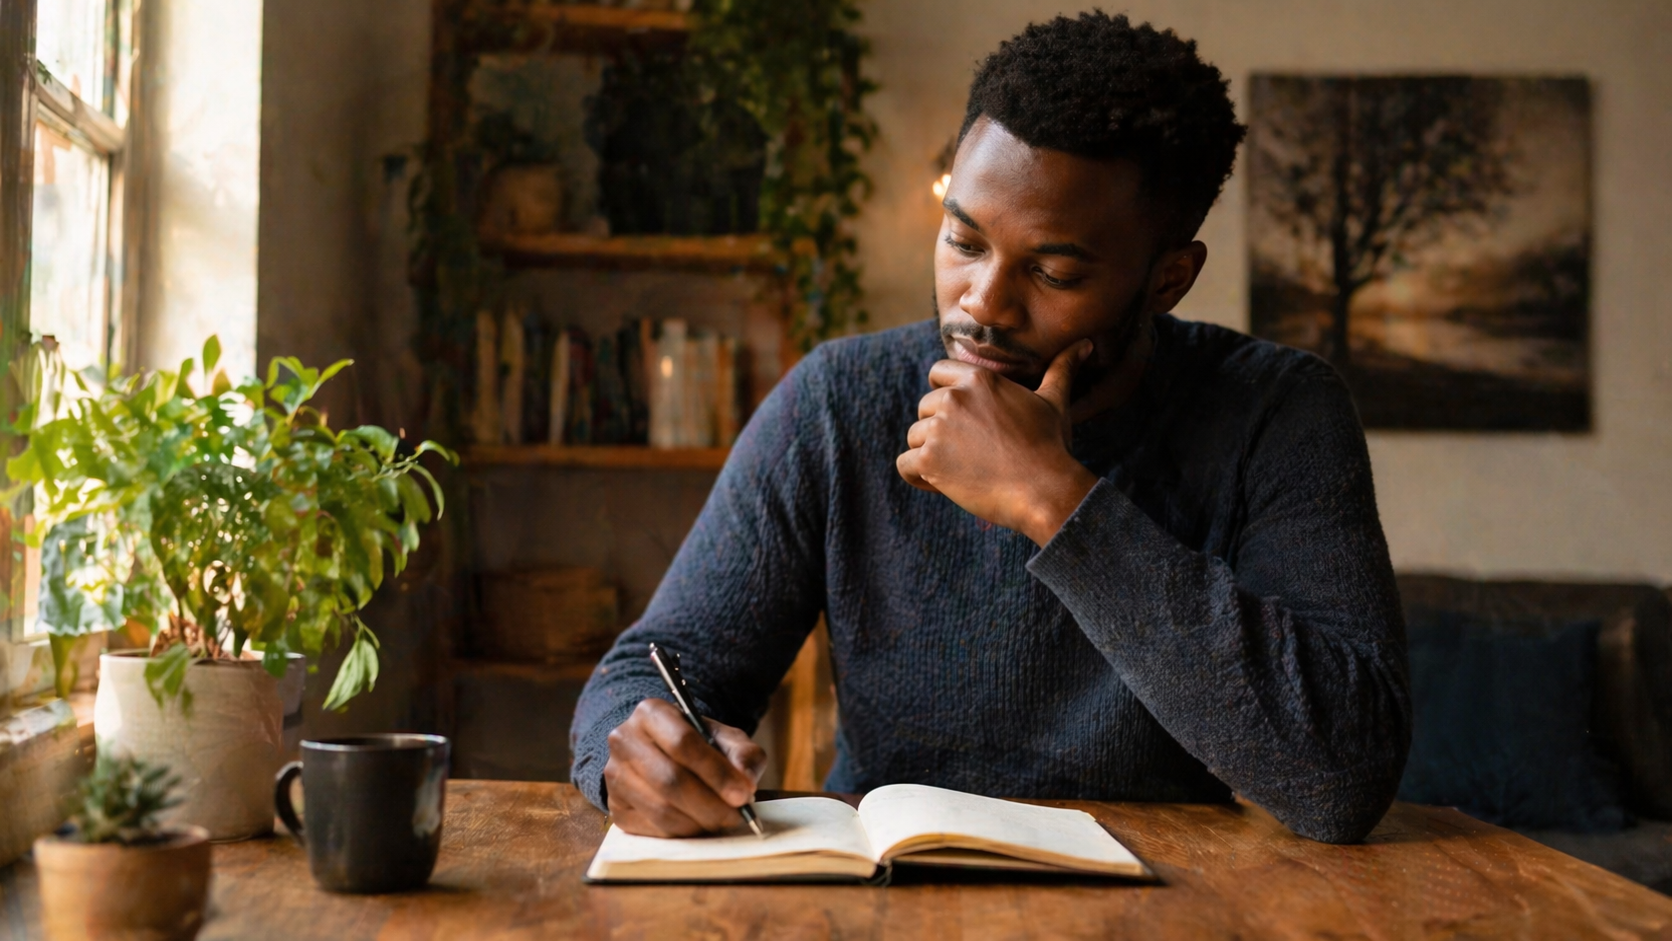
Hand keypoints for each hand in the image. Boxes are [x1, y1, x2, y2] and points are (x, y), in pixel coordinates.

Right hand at [604, 697, 766, 836]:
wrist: (661, 756)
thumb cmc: (698, 745)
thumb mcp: (725, 739)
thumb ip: (743, 754)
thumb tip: (745, 782)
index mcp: (651, 712)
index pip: (683, 743)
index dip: (716, 772)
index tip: (743, 793)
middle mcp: (624, 740)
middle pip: (670, 780)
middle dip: (710, 804)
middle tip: (737, 816)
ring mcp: (614, 776)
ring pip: (661, 809)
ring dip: (699, 822)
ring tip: (722, 820)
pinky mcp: (615, 809)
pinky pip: (652, 829)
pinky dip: (683, 833)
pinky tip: (699, 825)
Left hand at [897, 340, 1099, 546]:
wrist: (1045, 490)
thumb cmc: (1051, 446)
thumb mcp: (1055, 401)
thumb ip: (1062, 369)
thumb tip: (1085, 344)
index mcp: (978, 379)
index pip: (937, 373)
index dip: (944, 395)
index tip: (962, 419)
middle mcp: (953, 398)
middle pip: (924, 408)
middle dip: (939, 430)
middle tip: (970, 453)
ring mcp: (937, 429)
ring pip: (915, 438)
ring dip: (931, 456)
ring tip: (963, 470)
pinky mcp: (928, 460)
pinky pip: (904, 465)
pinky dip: (918, 477)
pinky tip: (944, 485)